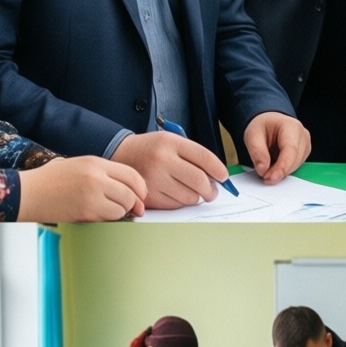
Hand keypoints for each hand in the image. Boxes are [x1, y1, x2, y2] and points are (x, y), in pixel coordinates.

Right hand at [16, 157, 145, 221]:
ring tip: (111, 211)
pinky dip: (111, 219)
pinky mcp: (87, 210)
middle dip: (135, 203)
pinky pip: (111, 217)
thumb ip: (101, 173)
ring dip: (122, 212)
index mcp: (95, 162)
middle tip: (135, 210)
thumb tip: (126, 188)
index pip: (131, 174)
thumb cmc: (49, 181)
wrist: (27, 193)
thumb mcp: (77, 165)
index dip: (140, 188)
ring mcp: (92, 193)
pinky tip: (100, 216)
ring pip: (123, 206)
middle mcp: (96, 175)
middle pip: (131, 191)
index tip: (141, 196)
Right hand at [111, 131, 229, 208]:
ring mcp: (154, 179)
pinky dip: (181, 202)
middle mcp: (162, 160)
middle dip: (211, 189)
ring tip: (193, 192)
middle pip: (199, 180)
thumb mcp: (171, 141)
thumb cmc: (152, 149)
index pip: (204, 158)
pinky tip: (177, 193)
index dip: (219, 170)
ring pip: (189, 196)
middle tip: (212, 191)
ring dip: (196, 197)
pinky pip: (175, 205)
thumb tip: (217, 177)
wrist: (121, 154)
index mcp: (171, 142)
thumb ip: (193, 155)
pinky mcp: (148, 196)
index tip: (223, 176)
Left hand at [243, 111, 310, 182]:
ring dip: (280, 172)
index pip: (291, 150)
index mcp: (292, 127)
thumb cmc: (262, 126)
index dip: (282, 167)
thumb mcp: (252, 135)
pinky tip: (273, 167)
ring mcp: (305, 146)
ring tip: (266, 169)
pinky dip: (283, 171)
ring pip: (295, 166)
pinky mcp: (303, 155)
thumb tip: (263, 170)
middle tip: (263, 177)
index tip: (270, 178)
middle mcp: (303, 136)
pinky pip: (294, 168)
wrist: (268, 124)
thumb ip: (257, 152)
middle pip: (294, 160)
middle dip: (279, 172)